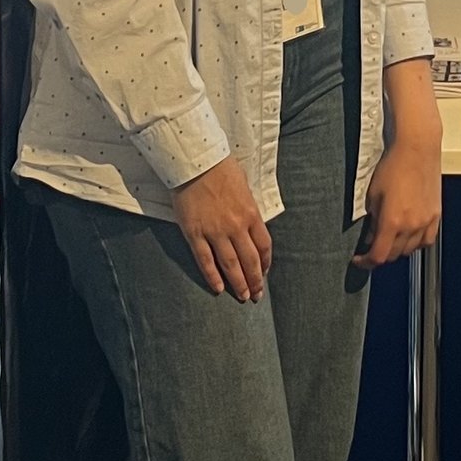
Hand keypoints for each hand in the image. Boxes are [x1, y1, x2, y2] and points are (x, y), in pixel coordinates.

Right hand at [173, 156, 272, 301]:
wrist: (195, 163)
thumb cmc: (220, 169)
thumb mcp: (244, 186)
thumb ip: (248, 208)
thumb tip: (251, 222)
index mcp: (251, 214)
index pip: (264, 245)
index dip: (265, 262)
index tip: (264, 272)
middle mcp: (236, 226)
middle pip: (250, 260)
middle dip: (255, 280)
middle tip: (256, 295)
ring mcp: (215, 232)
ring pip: (230, 265)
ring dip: (238, 283)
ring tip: (243, 297)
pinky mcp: (195, 233)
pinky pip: (205, 260)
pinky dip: (212, 276)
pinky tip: (218, 288)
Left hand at [356, 133, 441, 268]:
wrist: (417, 148)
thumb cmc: (394, 165)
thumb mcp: (373, 194)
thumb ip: (372, 219)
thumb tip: (371, 234)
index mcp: (392, 221)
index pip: (378, 256)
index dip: (366, 263)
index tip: (360, 260)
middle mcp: (411, 225)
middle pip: (394, 255)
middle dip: (380, 254)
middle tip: (371, 246)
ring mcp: (426, 221)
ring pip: (411, 250)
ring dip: (398, 249)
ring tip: (390, 238)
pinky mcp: (435, 215)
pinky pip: (427, 240)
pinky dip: (416, 243)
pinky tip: (409, 236)